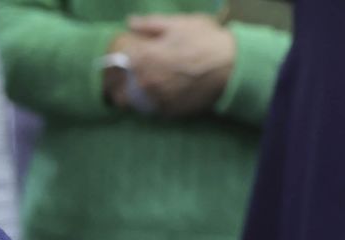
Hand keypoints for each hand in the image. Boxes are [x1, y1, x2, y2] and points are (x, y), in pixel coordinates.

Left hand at [114, 14, 235, 117]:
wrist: (233, 66)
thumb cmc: (207, 40)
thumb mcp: (180, 24)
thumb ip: (150, 24)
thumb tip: (130, 22)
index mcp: (144, 59)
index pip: (113, 66)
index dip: (111, 65)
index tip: (112, 65)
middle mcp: (146, 83)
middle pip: (118, 90)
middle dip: (117, 86)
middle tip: (120, 82)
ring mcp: (157, 100)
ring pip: (133, 103)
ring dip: (132, 98)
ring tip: (139, 90)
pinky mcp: (170, 112)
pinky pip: (152, 110)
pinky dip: (151, 104)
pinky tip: (158, 96)